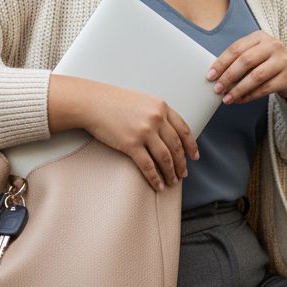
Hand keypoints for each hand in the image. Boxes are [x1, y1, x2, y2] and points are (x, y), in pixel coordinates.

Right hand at [48, 75, 199, 190]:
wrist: (93, 102)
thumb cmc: (114, 101)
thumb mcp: (142, 101)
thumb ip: (157, 114)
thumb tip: (168, 133)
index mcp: (161, 107)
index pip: (183, 129)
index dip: (191, 146)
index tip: (194, 157)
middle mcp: (156, 119)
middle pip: (176, 146)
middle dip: (181, 163)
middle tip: (183, 174)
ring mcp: (144, 132)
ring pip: (165, 158)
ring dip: (170, 173)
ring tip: (172, 181)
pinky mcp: (131, 144)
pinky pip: (148, 166)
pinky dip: (155, 178)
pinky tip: (158, 185)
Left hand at [206, 32, 286, 105]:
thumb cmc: (269, 63)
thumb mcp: (256, 54)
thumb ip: (239, 60)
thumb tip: (216, 74)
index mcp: (260, 37)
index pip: (236, 48)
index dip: (221, 62)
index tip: (210, 75)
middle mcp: (273, 45)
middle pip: (246, 61)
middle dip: (228, 76)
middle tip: (217, 88)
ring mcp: (282, 61)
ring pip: (256, 76)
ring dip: (238, 89)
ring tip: (227, 98)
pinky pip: (266, 88)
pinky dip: (250, 95)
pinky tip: (241, 100)